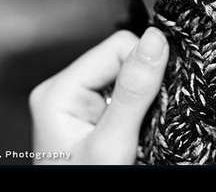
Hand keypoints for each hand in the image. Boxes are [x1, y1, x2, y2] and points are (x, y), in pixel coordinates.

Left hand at [29, 27, 168, 163]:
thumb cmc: (88, 186)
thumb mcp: (112, 144)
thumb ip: (134, 91)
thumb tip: (156, 39)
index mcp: (60, 90)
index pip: (119, 46)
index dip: (143, 69)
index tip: (149, 102)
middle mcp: (69, 90)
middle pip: (125, 59)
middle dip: (143, 87)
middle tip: (141, 123)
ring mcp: (84, 103)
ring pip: (132, 76)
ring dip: (144, 100)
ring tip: (139, 129)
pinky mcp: (100, 114)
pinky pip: (132, 94)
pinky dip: (143, 109)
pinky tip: (139, 129)